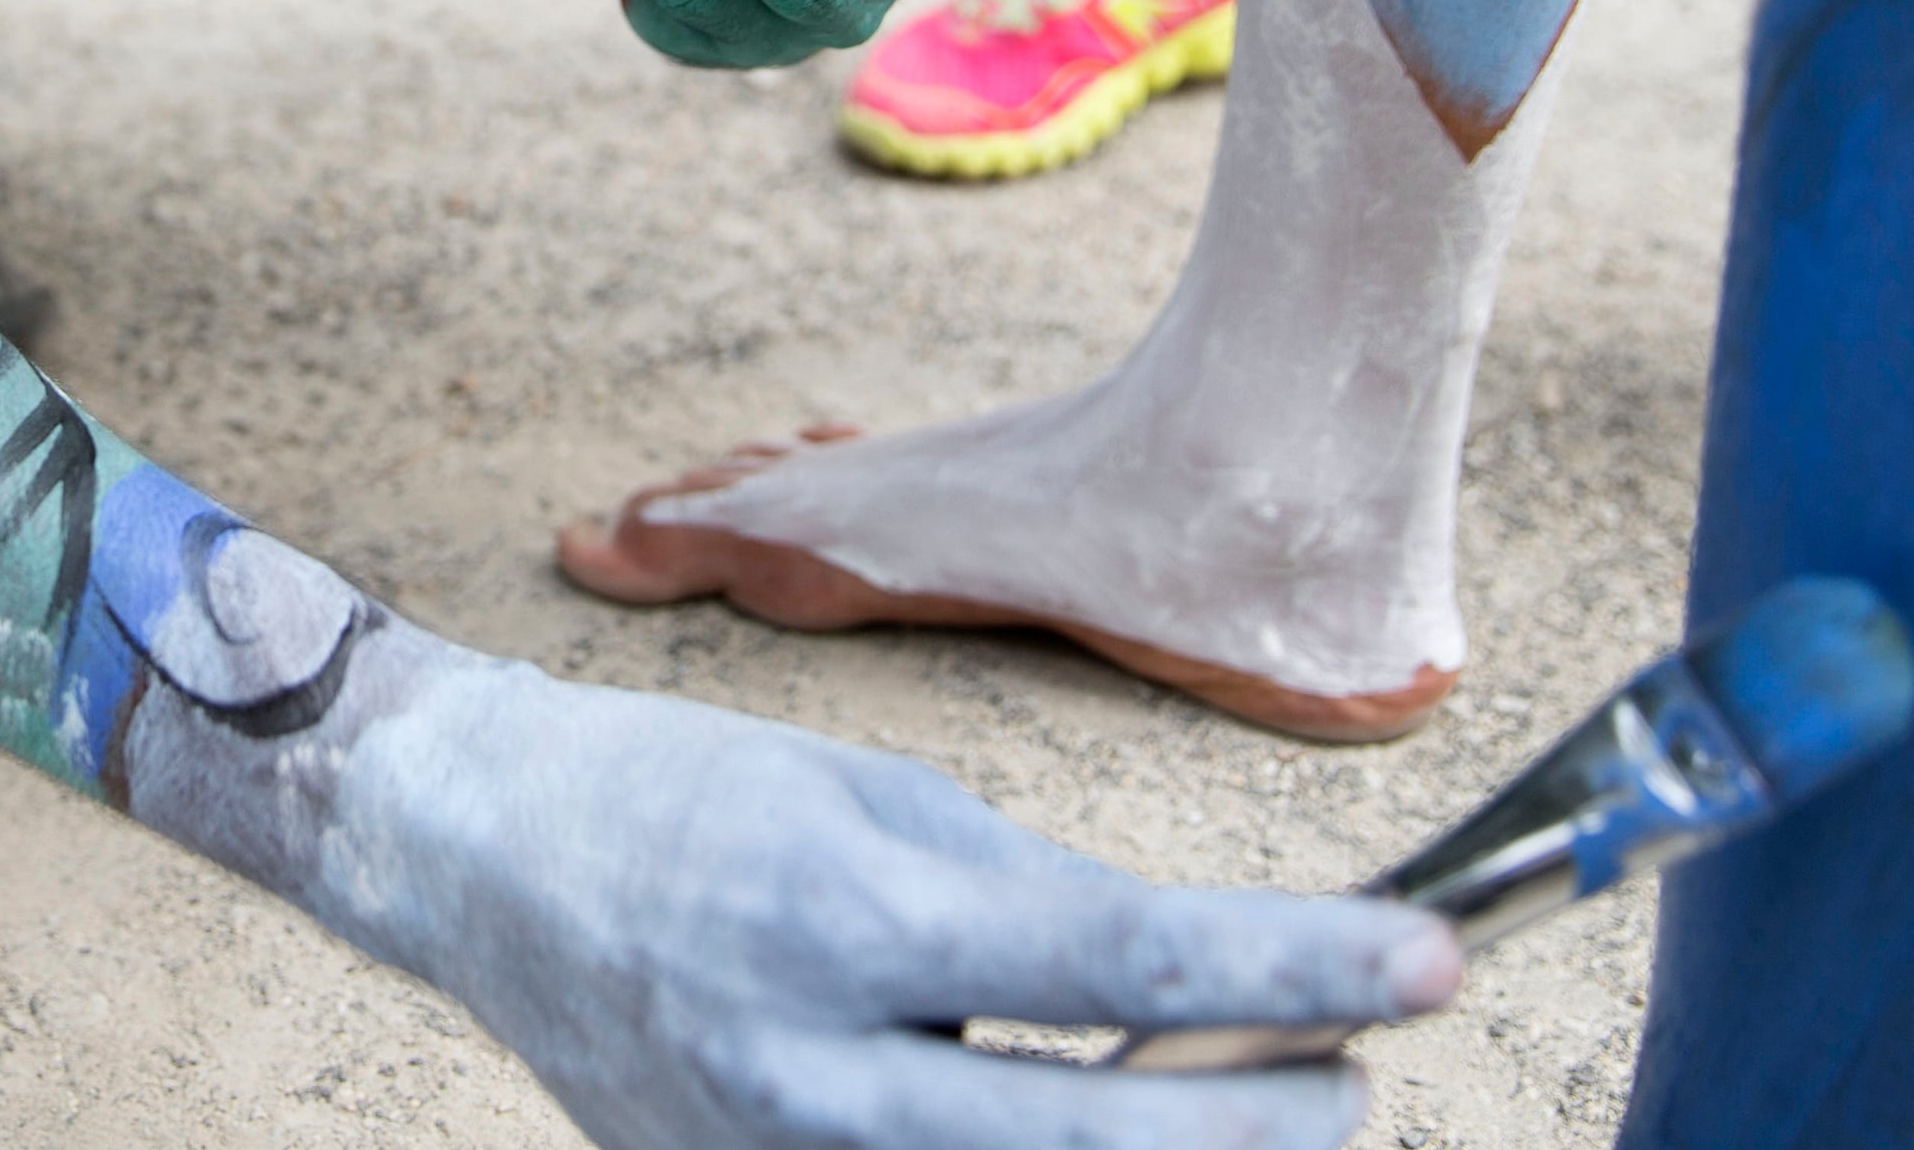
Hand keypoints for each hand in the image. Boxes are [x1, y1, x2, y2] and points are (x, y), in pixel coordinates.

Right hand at [320, 661, 1459, 1149]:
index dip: (1294, 971)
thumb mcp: (875, 798)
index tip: (1431, 958)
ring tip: (1234, 1111)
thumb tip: (1197, 991)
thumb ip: (1037, 900)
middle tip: (1351, 1080)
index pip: (1119, 964)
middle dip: (1261, 1129)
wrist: (482, 860)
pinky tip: (1082, 1132)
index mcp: (839, 913)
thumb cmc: (686, 800)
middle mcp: (802, 1070)